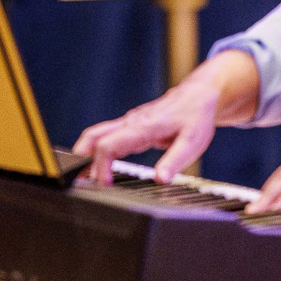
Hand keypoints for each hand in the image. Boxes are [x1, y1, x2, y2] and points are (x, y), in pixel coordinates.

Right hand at [73, 76, 222, 185]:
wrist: (198, 96)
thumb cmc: (195, 118)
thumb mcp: (191, 143)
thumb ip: (174, 162)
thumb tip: (159, 180)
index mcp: (142, 128)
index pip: (108, 146)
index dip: (100, 166)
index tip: (103, 184)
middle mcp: (130, 123)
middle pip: (93, 138)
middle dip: (83, 160)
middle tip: (83, 182)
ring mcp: (128, 122)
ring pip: (96, 134)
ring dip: (86, 153)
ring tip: (82, 175)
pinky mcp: (130, 124)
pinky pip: (105, 134)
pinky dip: (95, 148)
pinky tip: (97, 162)